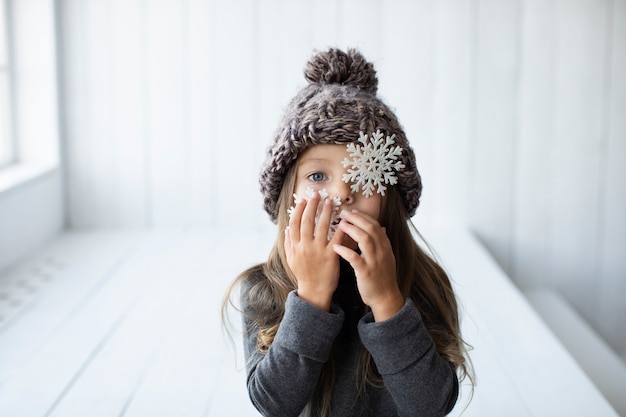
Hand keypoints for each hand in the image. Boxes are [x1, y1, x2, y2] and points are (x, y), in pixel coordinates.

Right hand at [284, 193, 342, 310]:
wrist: (314, 291)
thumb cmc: (303, 274)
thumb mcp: (291, 259)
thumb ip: (288, 243)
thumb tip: (287, 228)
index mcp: (295, 246)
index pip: (295, 223)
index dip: (299, 209)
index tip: (304, 199)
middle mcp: (305, 246)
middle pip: (307, 221)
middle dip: (312, 206)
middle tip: (317, 194)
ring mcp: (318, 251)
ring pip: (321, 227)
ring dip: (326, 212)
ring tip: (330, 201)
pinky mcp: (331, 256)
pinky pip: (336, 239)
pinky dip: (340, 228)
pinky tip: (344, 220)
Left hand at [332, 210, 403, 321]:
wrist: (386, 297)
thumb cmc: (382, 277)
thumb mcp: (386, 257)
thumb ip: (383, 242)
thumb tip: (382, 227)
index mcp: (385, 246)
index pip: (375, 225)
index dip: (363, 216)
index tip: (352, 211)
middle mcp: (382, 251)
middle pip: (370, 228)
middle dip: (356, 218)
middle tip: (343, 213)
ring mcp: (374, 261)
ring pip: (365, 239)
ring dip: (351, 230)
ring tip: (340, 225)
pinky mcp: (366, 272)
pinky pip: (355, 258)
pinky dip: (345, 251)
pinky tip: (336, 247)